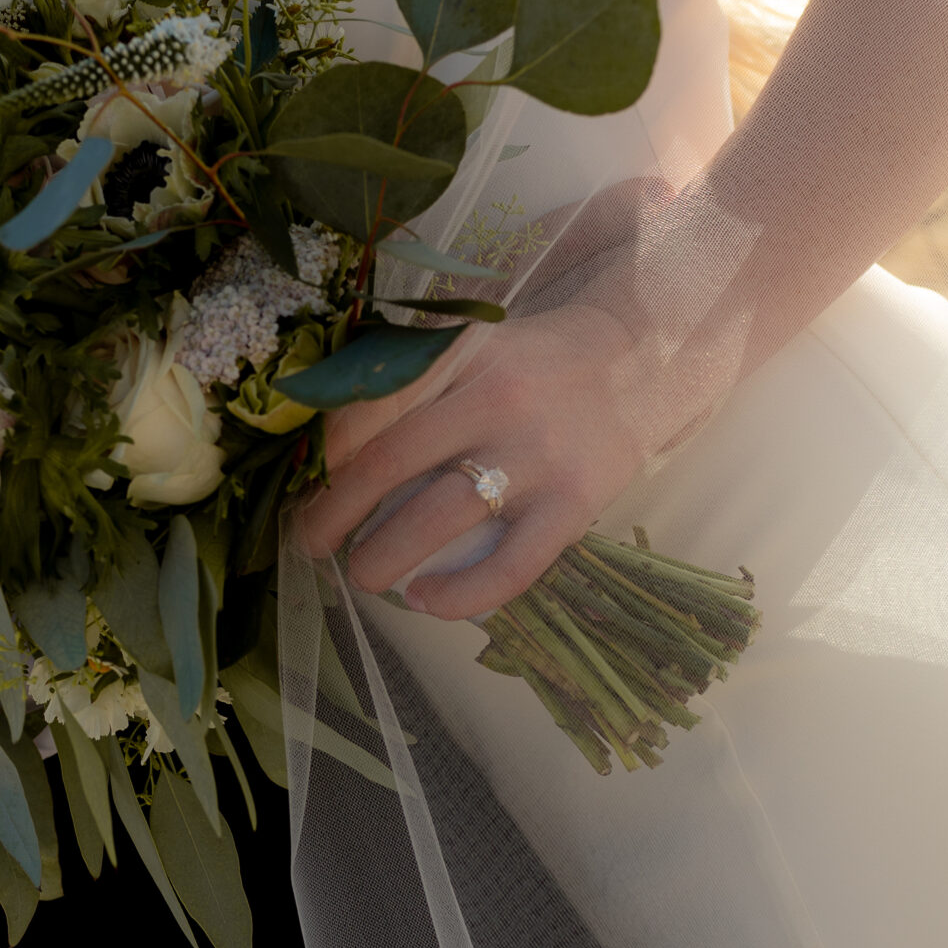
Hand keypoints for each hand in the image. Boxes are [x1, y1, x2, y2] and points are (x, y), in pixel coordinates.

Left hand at [296, 295, 658, 619]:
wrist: (643, 362)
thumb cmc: (533, 364)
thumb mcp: (472, 345)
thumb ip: (412, 379)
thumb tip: (331, 445)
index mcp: (461, 354)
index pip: (371, 406)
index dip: (326, 453)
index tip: (304, 483)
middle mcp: (496, 400)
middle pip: (390, 462)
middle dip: (335, 512)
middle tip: (312, 541)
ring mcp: (538, 455)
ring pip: (439, 516)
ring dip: (384, 555)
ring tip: (363, 576)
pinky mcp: (575, 504)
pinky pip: (511, 566)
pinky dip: (461, 594)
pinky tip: (426, 602)